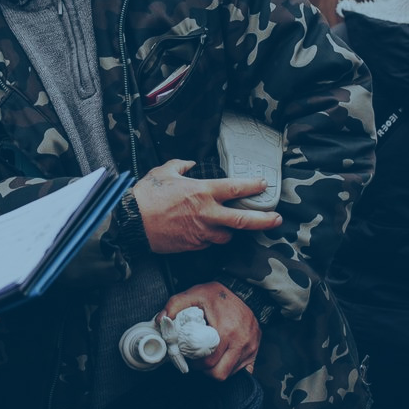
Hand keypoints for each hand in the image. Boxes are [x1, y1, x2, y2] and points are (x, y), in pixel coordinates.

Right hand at [132, 160, 281, 252]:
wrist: (132, 222)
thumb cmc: (147, 195)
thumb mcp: (163, 171)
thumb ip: (180, 165)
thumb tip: (190, 163)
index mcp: (203, 191)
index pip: (237, 188)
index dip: (254, 185)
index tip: (264, 185)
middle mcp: (207, 213)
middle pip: (243, 220)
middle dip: (264, 220)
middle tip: (277, 219)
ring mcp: (201, 232)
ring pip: (227, 235)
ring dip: (231, 231)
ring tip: (232, 226)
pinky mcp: (193, 245)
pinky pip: (209, 242)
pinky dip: (211, 237)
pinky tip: (207, 232)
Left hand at [162, 282, 259, 379]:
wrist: (244, 290)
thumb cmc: (219, 294)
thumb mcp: (195, 294)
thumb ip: (175, 305)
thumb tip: (161, 320)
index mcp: (226, 331)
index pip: (208, 362)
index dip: (196, 364)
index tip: (190, 357)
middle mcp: (241, 342)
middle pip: (220, 373)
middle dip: (206, 370)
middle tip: (198, 361)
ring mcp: (250, 348)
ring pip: (231, 373)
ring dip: (218, 369)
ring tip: (210, 358)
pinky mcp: (255, 351)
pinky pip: (244, 370)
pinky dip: (232, 368)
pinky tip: (224, 359)